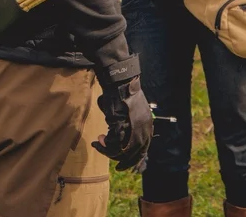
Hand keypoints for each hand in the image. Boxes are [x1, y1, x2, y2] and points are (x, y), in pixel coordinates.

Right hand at [92, 56, 152, 170]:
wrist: (120, 81)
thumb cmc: (123, 94)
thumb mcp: (133, 112)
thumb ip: (132, 127)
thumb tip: (123, 141)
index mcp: (147, 127)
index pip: (143, 150)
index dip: (134, 160)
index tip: (124, 164)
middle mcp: (142, 130)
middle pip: (133, 154)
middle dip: (121, 161)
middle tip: (112, 162)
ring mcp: (131, 128)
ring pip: (120, 151)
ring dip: (107, 151)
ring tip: (99, 143)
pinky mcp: (120, 125)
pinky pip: (112, 144)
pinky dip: (103, 145)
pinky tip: (98, 140)